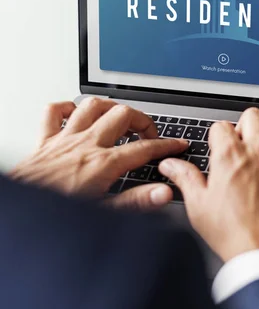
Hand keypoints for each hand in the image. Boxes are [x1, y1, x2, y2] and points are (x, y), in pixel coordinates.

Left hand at [10, 98, 188, 210]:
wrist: (21, 212)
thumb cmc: (56, 213)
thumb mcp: (104, 213)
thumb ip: (137, 202)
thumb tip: (163, 193)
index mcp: (103, 164)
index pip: (144, 149)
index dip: (167, 145)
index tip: (177, 144)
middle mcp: (86, 145)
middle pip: (122, 115)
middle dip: (142, 120)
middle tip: (149, 133)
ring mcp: (64, 139)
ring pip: (92, 106)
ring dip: (109, 108)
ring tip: (120, 117)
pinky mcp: (44, 140)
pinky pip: (54, 112)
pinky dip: (67, 108)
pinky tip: (77, 114)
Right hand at [159, 107, 258, 261]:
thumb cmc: (234, 235)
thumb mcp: (199, 208)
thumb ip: (186, 179)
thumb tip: (171, 165)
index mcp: (229, 157)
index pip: (221, 126)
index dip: (218, 137)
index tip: (219, 150)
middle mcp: (257, 153)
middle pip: (252, 116)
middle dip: (245, 126)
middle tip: (242, 147)